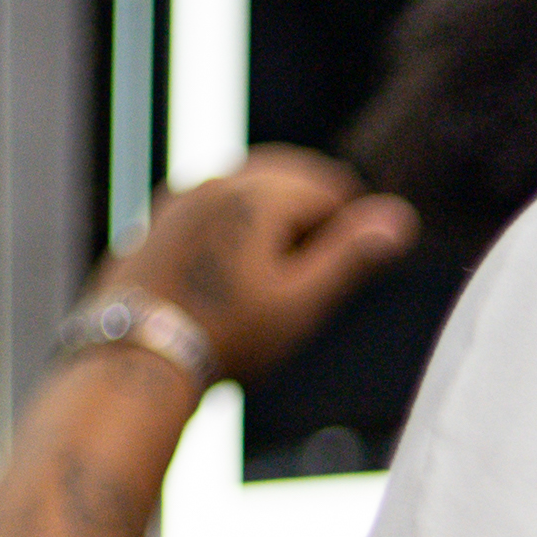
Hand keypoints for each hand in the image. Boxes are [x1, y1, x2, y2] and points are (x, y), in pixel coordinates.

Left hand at [102, 154, 416, 383]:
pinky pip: (213, 203)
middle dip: (312, 209)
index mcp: (259, 196)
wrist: (136, 360)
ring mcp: (182, 199)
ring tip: (283, 266)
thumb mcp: (301, 302)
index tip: (350, 265)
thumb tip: (400, 217)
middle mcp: (218, 183)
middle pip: (287, 175)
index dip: (349, 226)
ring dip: (274, 212)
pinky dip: (237, 221)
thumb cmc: (227, 337)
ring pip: (248, 185)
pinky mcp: (159, 220)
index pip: (329, 190)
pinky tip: (237, 266)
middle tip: (323, 262)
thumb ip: (351, 255)